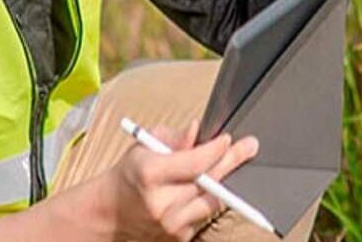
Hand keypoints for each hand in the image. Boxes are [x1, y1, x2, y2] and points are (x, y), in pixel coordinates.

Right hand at [109, 120, 258, 240]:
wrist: (112, 211)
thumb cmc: (131, 173)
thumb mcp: (145, 145)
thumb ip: (174, 137)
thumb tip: (197, 130)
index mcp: (150, 174)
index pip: (194, 163)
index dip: (215, 150)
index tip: (227, 139)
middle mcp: (161, 203)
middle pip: (209, 181)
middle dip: (232, 161)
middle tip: (249, 146)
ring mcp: (170, 224)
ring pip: (212, 200)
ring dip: (223, 182)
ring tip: (232, 162)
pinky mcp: (178, 237)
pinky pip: (205, 214)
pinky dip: (208, 199)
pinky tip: (207, 187)